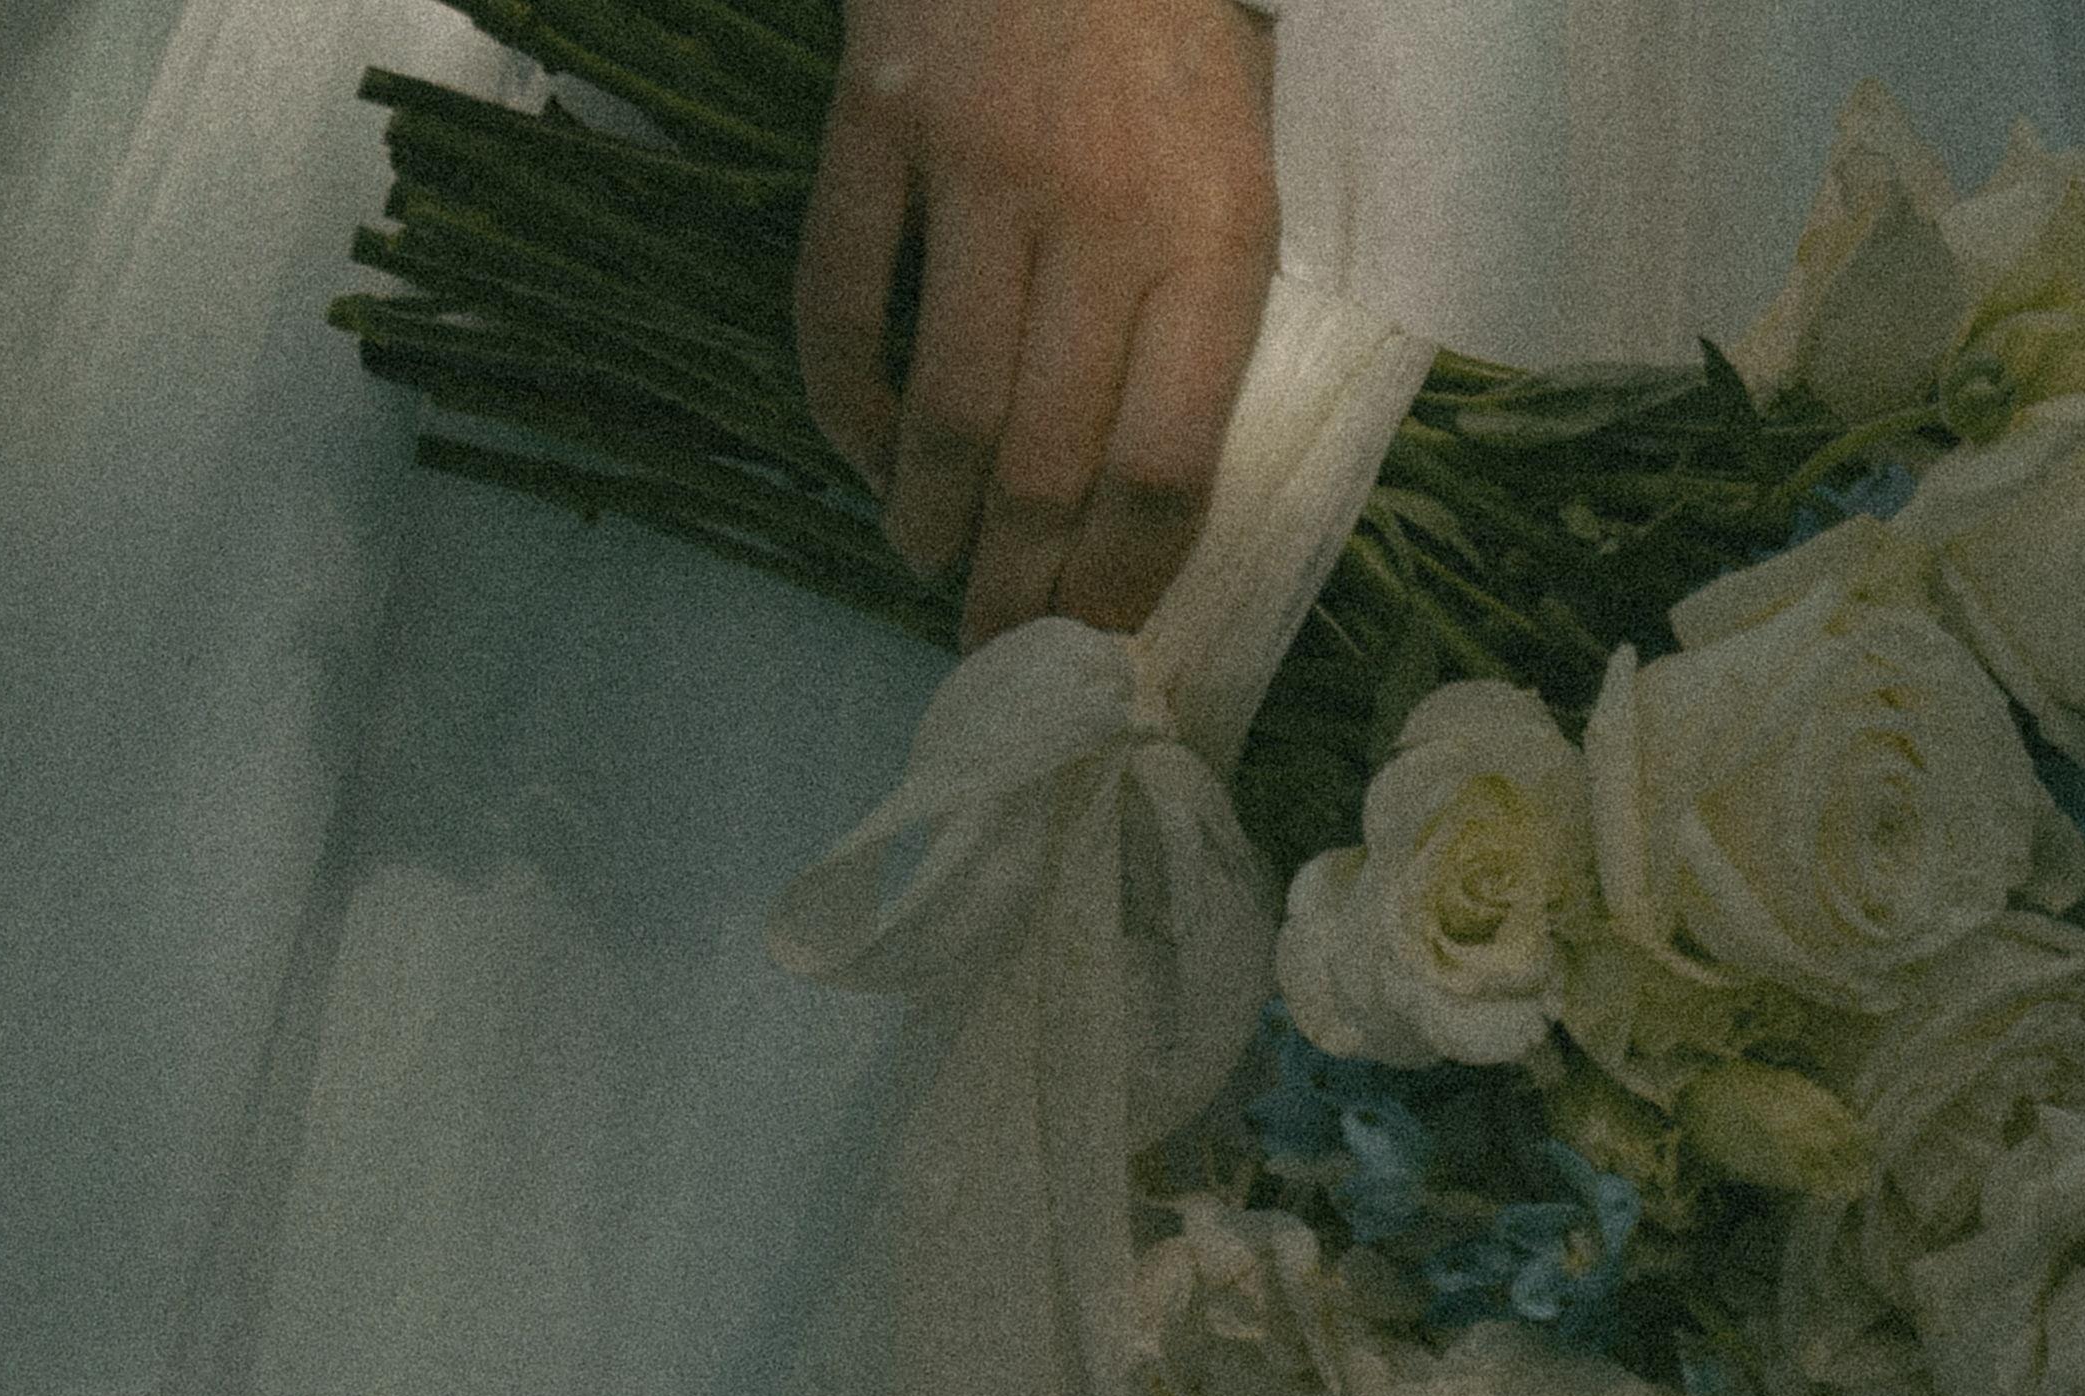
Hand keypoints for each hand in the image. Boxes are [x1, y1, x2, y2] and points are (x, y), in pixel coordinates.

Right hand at [798, 0, 1279, 646]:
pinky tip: (864, 455)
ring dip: (929, 516)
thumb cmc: (1181, 42)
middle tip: (1001, 647)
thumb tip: (1153, 498)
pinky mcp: (878, 126)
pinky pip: (838, 297)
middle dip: (1018, 584)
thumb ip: (1207, 313)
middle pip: (1044, 462)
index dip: (1122, 575)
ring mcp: (977, 171)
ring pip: (940, 405)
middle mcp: (1099, 217)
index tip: (1099, 635)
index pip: (1164, 464)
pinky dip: (842, 400)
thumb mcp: (1246, 168)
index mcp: (1217, 237)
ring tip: (933, 567)